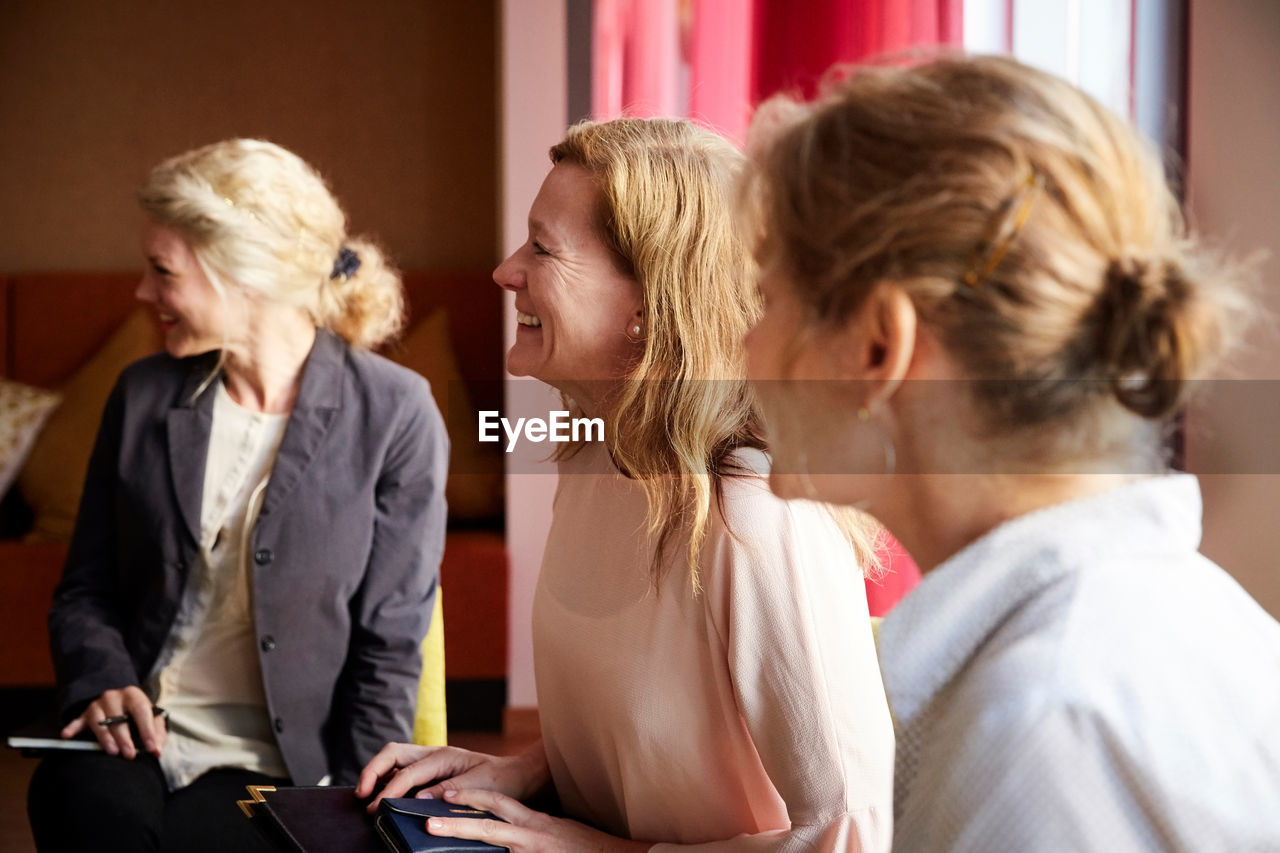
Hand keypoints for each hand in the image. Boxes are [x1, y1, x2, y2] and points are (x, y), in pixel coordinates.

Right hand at [60, 686, 165, 758]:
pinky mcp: (84, 714)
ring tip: (112, 751)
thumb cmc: (138, 715)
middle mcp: (114, 697)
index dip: (148, 730)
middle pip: (118, 717)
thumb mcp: (152, 718)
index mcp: (134, 695)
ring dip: (105, 737)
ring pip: (99, 720)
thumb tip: (156, 751)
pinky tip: (66, 735)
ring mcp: (97, 705)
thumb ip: (157, 733)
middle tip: (129, 754)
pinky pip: (77, 721)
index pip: (142, 710)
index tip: (151, 748)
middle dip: (125, 737)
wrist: (120, 702)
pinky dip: (72, 728)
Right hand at [356, 741, 549, 812]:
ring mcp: (431, 761)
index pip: (408, 772)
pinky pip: (403, 771)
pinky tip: (383, 795)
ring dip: (377, 773)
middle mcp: (434, 754)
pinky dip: (388, 779)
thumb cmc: (500, 781)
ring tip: (365, 795)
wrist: (517, 776)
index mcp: (444, 756)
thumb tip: (418, 798)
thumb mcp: (478, 787)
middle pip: (392, 752)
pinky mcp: (431, 771)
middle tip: (361, 794)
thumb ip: (448, 791)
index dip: (389, 789)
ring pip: (394, 759)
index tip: (376, 806)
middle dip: (372, 770)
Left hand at [427, 789, 651, 852]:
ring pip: (494, 843)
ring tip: (437, 835)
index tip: (447, 794)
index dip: (472, 797)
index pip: (498, 804)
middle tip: (428, 822)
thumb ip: (528, 829)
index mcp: (534, 823)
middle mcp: (531, 835)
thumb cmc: (584, 848)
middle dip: (457, 822)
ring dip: (465, 841)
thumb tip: (500, 832)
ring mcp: (533, 850)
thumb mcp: (554, 832)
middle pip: (488, 824)